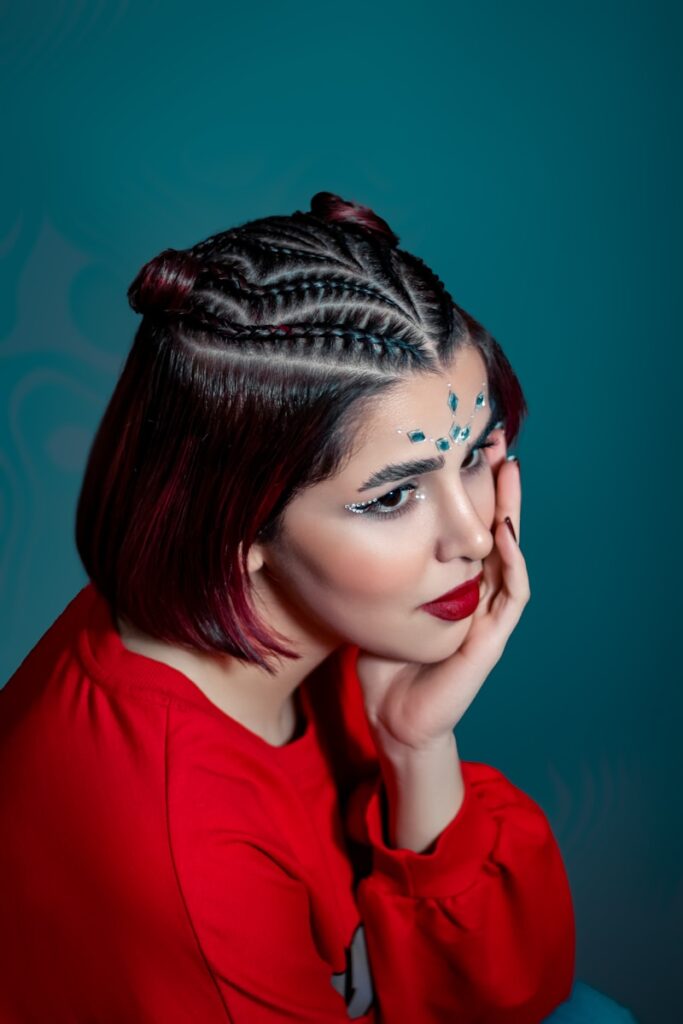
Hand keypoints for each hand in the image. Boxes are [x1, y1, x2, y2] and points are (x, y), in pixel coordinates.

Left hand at [355, 447, 528, 757]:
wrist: (393, 716)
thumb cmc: (384, 661)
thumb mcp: (378, 599)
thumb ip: (376, 566)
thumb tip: (344, 520)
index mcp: (456, 583)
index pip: (471, 527)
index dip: (474, 489)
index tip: (468, 446)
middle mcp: (478, 593)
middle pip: (497, 529)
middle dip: (500, 487)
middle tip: (499, 443)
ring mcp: (489, 615)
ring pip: (511, 553)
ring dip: (513, 512)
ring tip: (509, 471)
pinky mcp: (490, 639)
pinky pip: (512, 594)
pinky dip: (512, 562)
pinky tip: (503, 532)